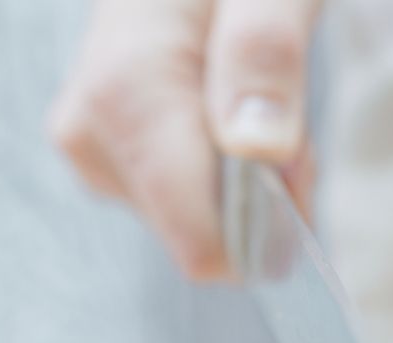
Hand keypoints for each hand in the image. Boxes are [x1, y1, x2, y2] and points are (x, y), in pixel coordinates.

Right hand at [49, 0, 316, 278]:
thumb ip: (264, 52)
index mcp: (125, 91)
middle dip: (265, 192)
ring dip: (251, 180)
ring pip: (199, 222)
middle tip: (284, 108)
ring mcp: (93, 149)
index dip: (269, 226)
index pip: (199, 241)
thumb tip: (258, 146)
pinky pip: (186, 201)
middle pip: (205, 233)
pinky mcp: (107, 157)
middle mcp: (92, 131)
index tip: (299, 166)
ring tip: (256, 95)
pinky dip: (228, 172)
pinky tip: (227, 111)